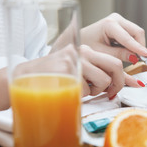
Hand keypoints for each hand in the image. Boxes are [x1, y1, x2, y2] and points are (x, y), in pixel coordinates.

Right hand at [18, 44, 138, 97]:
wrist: (25, 78)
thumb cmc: (54, 80)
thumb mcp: (78, 73)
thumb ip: (96, 75)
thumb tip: (121, 86)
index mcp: (86, 50)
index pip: (113, 62)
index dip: (121, 79)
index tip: (115, 90)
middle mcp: (83, 51)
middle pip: (116, 66)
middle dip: (118, 84)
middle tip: (110, 94)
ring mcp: (76, 60)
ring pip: (104, 80)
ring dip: (96, 91)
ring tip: (81, 90)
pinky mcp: (68, 69)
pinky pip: (87, 88)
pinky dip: (81, 95)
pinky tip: (69, 90)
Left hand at [80, 13, 146, 64]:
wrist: (78, 39)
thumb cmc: (86, 45)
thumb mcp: (102, 53)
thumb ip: (118, 55)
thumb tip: (134, 57)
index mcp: (109, 24)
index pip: (129, 37)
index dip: (139, 48)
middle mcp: (116, 19)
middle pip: (137, 32)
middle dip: (140, 46)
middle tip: (140, 60)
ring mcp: (119, 20)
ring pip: (137, 33)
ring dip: (137, 45)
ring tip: (131, 58)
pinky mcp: (121, 25)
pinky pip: (133, 34)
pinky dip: (133, 44)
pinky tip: (128, 52)